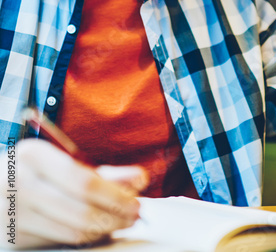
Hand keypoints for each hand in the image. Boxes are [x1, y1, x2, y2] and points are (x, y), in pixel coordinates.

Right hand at [0, 139, 146, 248]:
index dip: (116, 196)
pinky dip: (83, 237)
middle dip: (115, 216)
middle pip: (81, 211)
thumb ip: (102, 170)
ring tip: (120, 222)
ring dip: (104, 229)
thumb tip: (140, 179)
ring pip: (73, 232)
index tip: (136, 201)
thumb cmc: (34, 169)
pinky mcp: (12, 238)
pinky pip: (59, 241)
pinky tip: (95, 229)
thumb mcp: (62, 160)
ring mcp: (13, 214)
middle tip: (134, 215)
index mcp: (34, 155)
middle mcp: (20, 184)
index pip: (84, 182)